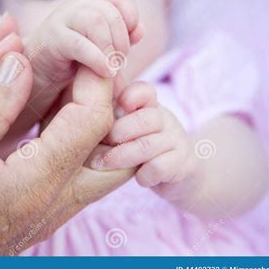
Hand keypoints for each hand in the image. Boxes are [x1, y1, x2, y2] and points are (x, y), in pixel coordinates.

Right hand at [26, 0, 142, 83]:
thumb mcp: (103, 50)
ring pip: (96, 21)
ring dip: (110, 48)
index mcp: (91, 4)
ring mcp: (62, 20)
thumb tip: (140, 31)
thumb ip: (122, 39)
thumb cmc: (73, 63)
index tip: (131, 43)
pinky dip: (97, 60)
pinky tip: (105, 73)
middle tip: (120, 62)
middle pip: (110, 11)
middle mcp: (76, 6)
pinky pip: (79, 44)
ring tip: (112, 68)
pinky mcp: (50, 40)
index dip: (131, 19)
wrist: (38, 75)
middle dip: (121, 40)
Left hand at [90, 82, 200, 201]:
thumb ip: (107, 113)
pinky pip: (159, 167)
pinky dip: (144, 175)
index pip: (144, 91)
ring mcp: (176, 141)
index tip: (114, 110)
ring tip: (101, 164)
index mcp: (150, 106)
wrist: (177, 176)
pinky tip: (138, 179)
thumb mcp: (123, 128)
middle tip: (96, 144)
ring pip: (147, 145)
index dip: (129, 97)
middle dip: (117, 132)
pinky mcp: (183, 165)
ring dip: (121, 156)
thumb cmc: (138, 148)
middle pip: (144, 119)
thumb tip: (85, 89)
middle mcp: (166, 119)